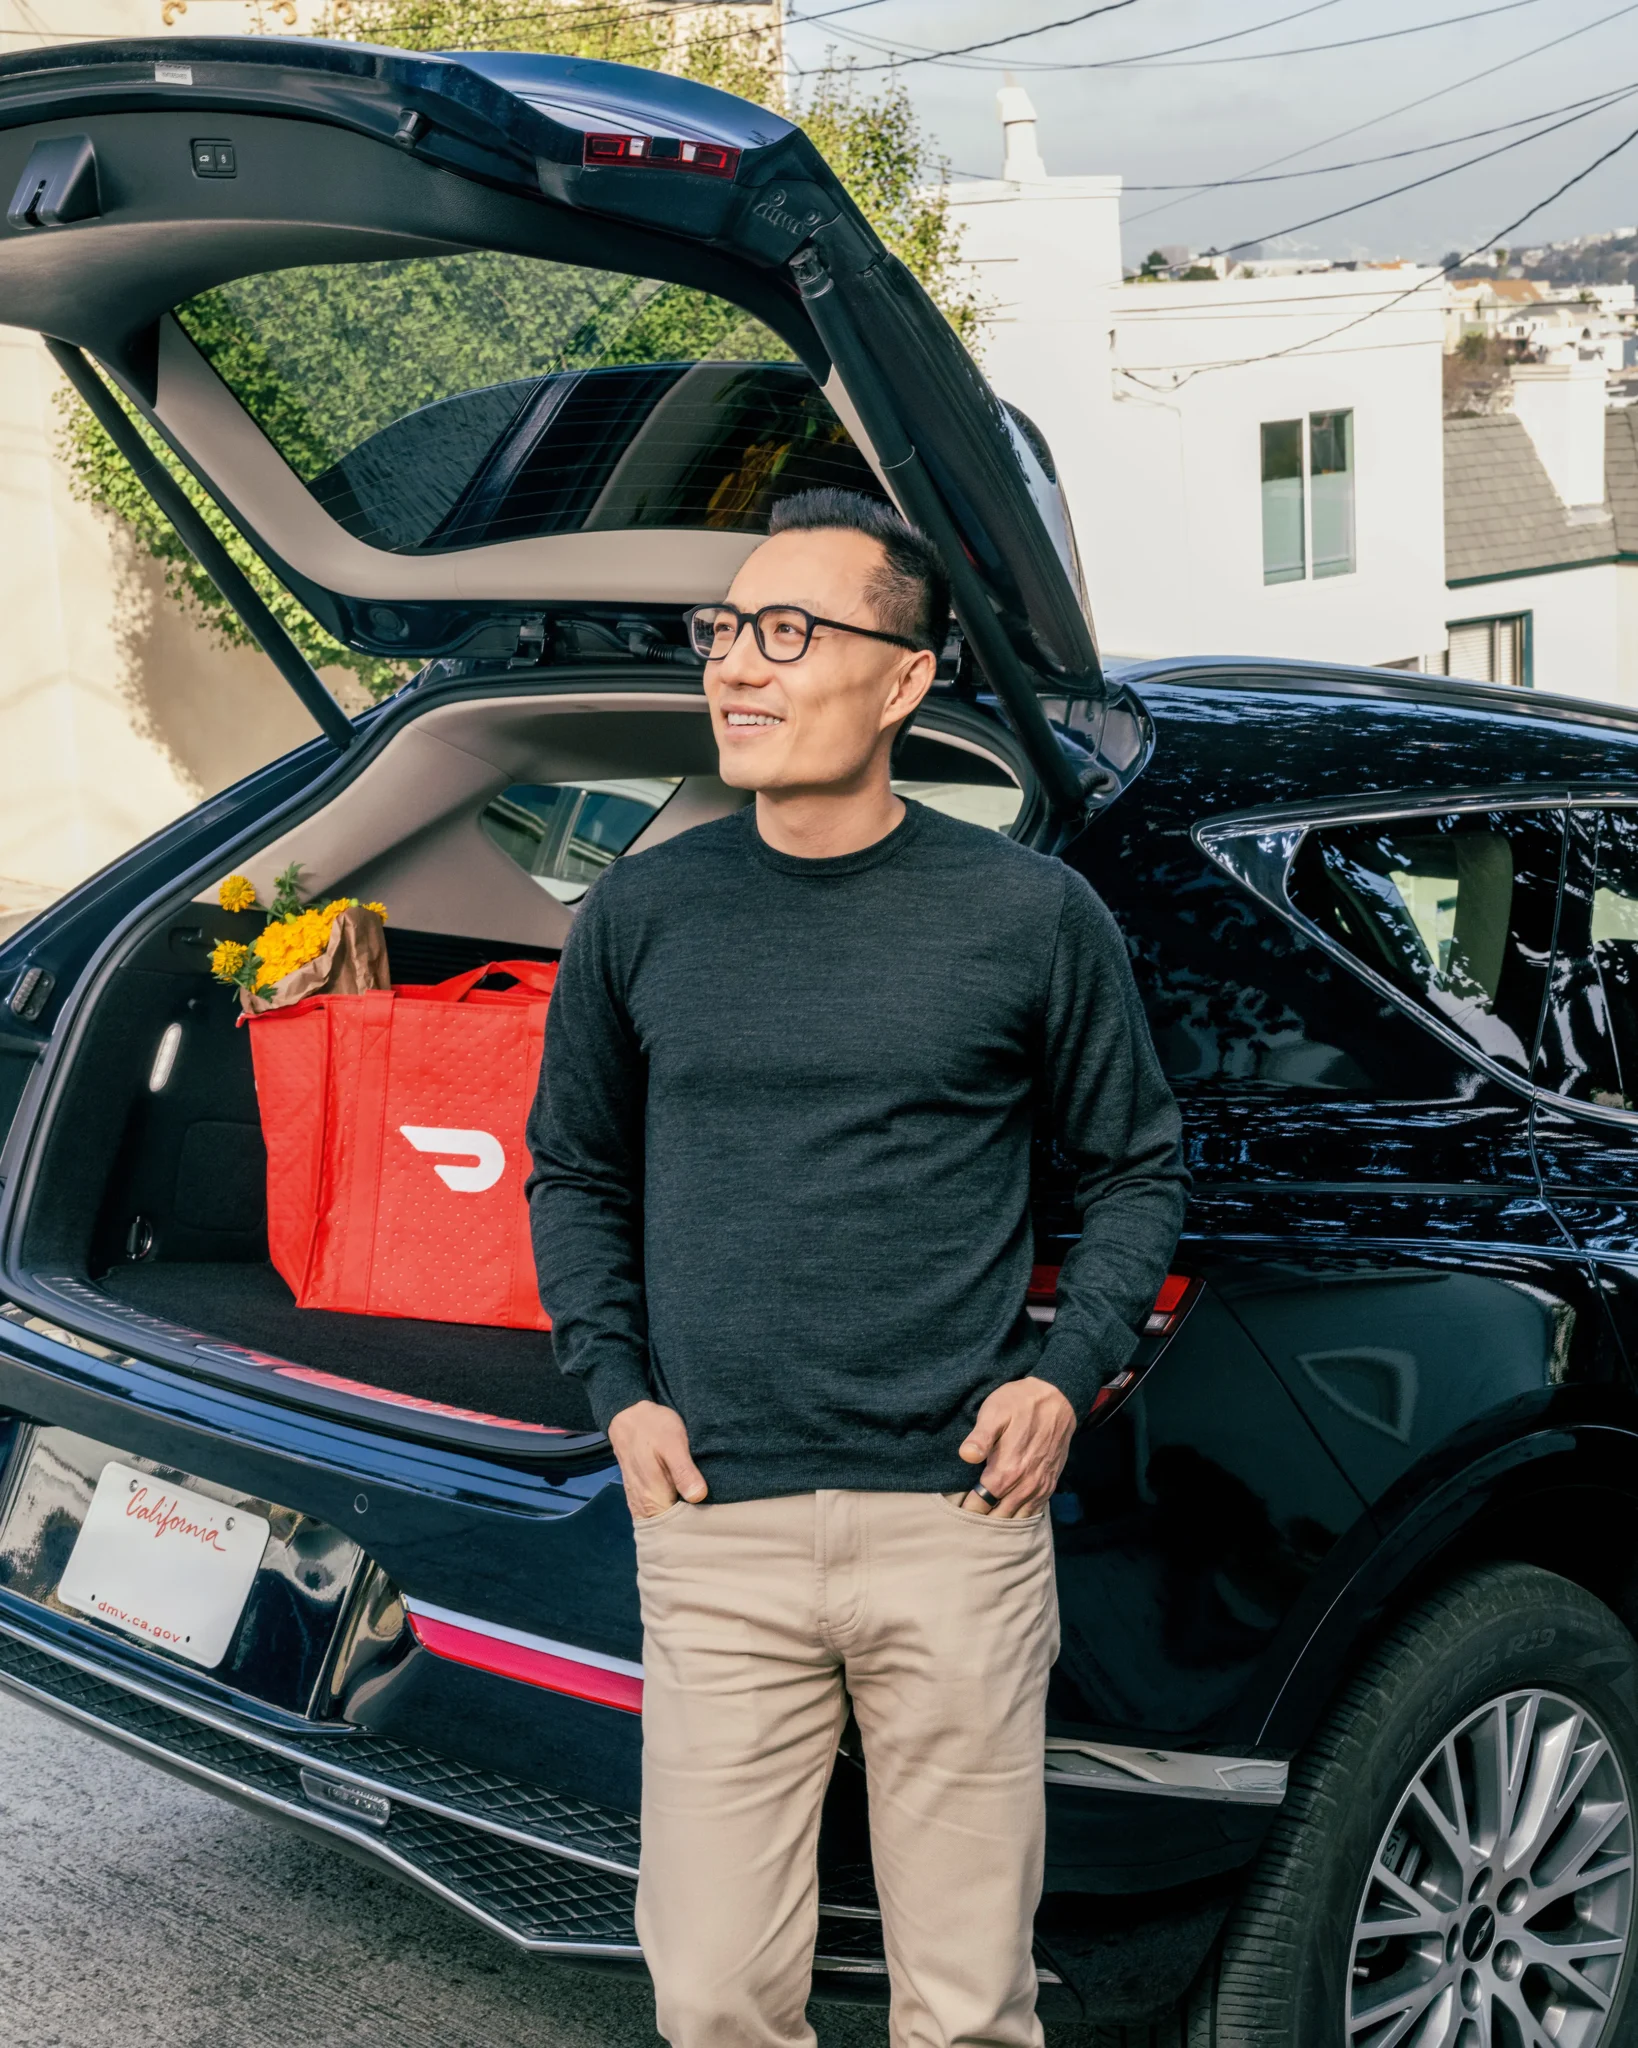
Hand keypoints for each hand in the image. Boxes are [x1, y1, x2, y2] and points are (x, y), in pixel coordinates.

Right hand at [608, 1400, 707, 1520]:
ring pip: (659, 1524)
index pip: (671, 1529)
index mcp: (651, 1495)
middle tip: (711, 1524)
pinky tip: (684, 1510)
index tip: (709, 1525)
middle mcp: (641, 1504)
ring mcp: (638, 1501)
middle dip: (686, 1530)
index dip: (690, 1530)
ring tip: (701, 1520)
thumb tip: (698, 1497)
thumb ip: (683, 1471)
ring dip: (677, 1524)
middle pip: (665, 1530)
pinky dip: (667, 1516)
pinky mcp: (638, 1495)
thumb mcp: (673, 1443)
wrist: (629, 1415)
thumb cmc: (654, 1427)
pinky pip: (653, 1514)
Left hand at [958, 1376, 1076, 1516]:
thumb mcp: (995, 1411)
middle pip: (997, 1517)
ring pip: (1017, 1518)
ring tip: (984, 1523)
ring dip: (1001, 1522)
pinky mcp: (1049, 1484)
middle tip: (966, 1520)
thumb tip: (966, 1456)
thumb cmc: (1020, 1403)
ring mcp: (1039, 1487)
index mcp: (1006, 1471)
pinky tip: (1008, 1515)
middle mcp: (1024, 1485)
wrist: (1058, 1399)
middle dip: (982, 1520)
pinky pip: (1034, 1512)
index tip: (954, 1512)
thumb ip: (980, 1437)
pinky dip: (1020, 1517)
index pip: (980, 1505)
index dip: (966, 1510)